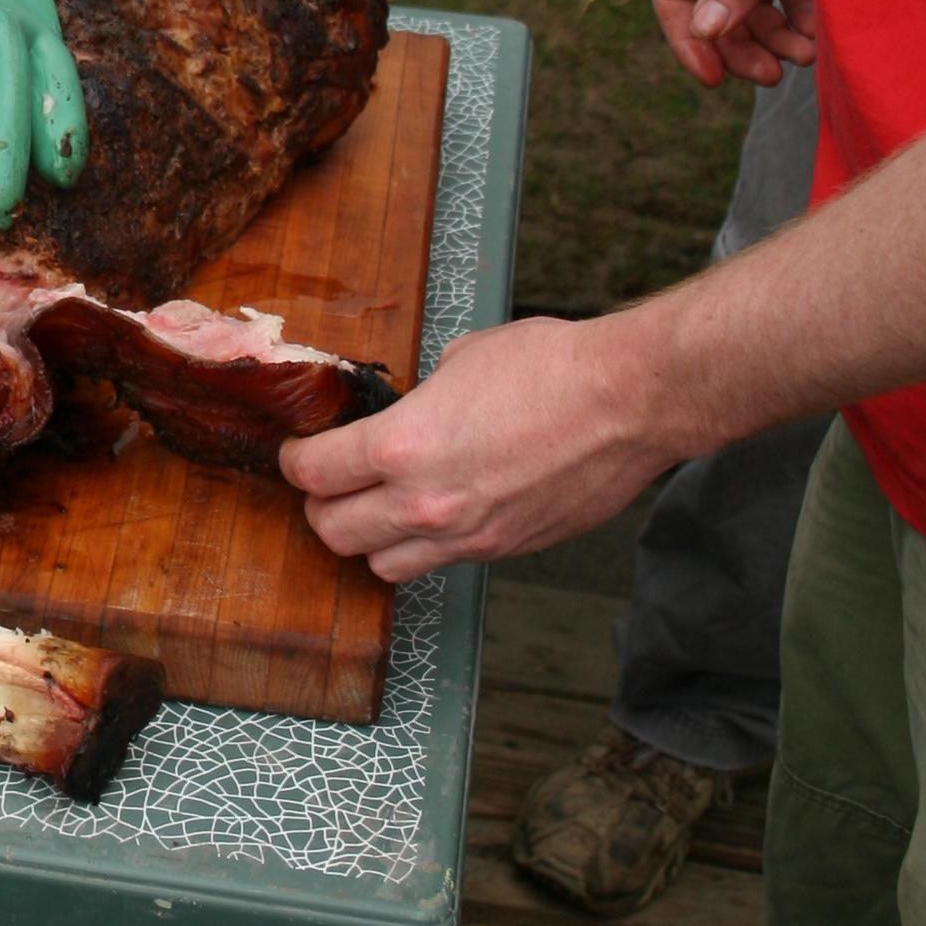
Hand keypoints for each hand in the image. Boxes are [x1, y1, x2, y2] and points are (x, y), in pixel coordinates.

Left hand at [279, 312, 672, 580]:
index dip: (296, 461)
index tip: (301, 452)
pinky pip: (439, 564)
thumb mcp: (459, 360)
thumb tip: (408, 411)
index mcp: (401, 446)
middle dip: (322, 506)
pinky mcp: (503, 550)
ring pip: (381, 566)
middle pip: (334, 532)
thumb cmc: (551, 367)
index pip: (313, 474)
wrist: (628, 402)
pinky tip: (435, 516)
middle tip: (330, 483)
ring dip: (370, 540)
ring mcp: (465, 535)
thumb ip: (418, 399)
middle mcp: (424, 503)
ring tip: (379, 509)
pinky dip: (424, 547)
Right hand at [652, 0, 811, 89]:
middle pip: (716, 10)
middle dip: (741, 44)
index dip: (688, 40)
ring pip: (756, 6)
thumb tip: (705, 31)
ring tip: (805, 54)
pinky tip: (817, 32)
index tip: (714, 76)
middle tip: (769, 74)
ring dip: (777, 36)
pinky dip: (802, 17)